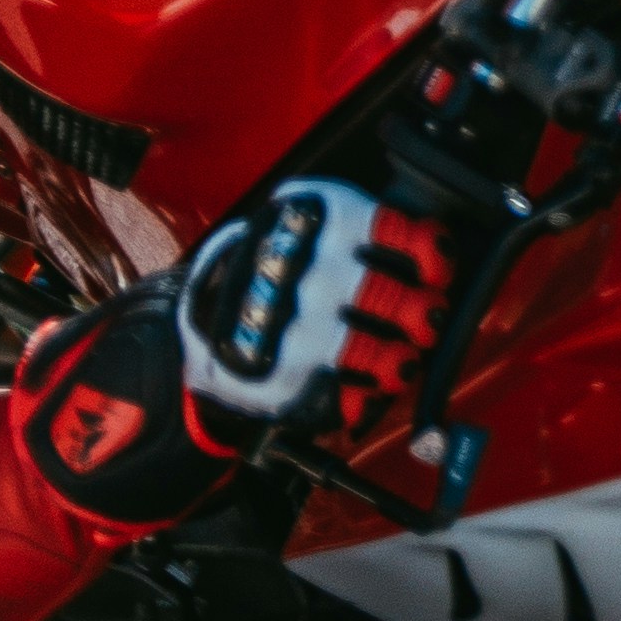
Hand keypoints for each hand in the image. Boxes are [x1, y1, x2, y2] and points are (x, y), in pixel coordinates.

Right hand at [19, 177, 455, 519]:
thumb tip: (423, 238)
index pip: (395, 232)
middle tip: (425, 318)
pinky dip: (362, 398)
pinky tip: (359, 390)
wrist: (182, 331)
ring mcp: (299, 330)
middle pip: (394, 297)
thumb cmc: (255, 272)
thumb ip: (348, 224)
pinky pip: (348, 397)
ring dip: (399, 360)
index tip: (438, 265)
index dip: (430, 252)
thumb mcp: (288, 222)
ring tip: (397, 360)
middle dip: (423, 314)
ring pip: (380, 352)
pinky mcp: (288, 379)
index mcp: (312, 222)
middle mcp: (308, 273)